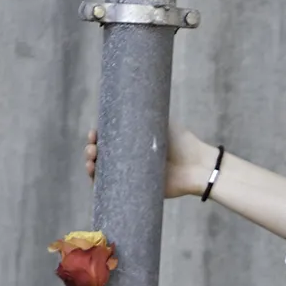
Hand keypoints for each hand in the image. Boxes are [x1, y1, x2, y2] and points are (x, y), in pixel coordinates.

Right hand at [83, 122, 209, 197]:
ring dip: (91, 166)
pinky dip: (99, 184)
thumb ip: (144, 112)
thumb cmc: (181, 142)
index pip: (107, 138)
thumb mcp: (161, 122)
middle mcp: (129, 157)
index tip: (93, 134)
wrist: (195, 166)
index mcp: (132, 140)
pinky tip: (94, 178)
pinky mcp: (135, 189)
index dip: (96, 136)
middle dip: (90, 150)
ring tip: (91, 163)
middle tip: (92, 149)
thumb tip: (125, 95)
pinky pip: (112, 189)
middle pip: (101, 154)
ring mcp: (131, 173)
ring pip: (103, 171)